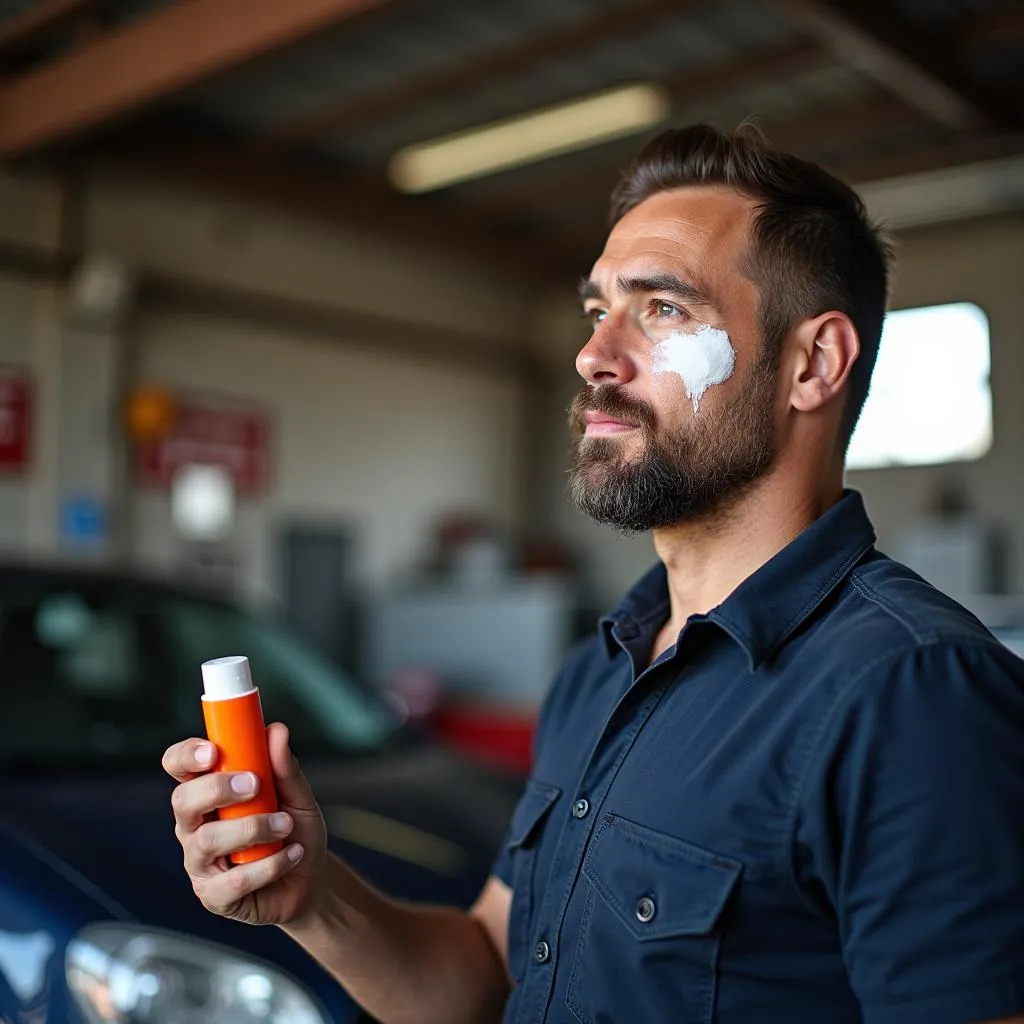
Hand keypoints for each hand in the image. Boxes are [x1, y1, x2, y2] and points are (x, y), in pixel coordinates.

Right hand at [163, 722, 327, 925]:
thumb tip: (276, 730)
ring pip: (206, 841)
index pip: (179, 766)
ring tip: (285, 825)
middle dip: (216, 789)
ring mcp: (200, 863)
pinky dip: (270, 865)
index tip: (212, 750)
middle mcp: (195, 826)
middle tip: (255, 785)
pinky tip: (292, 855)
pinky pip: (233, 881)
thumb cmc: (294, 830)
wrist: (310, 879)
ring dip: (252, 828)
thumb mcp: (297, 795)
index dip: (186, 755)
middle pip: (182, 801)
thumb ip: (284, 767)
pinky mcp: (214, 896)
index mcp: (208, 792)